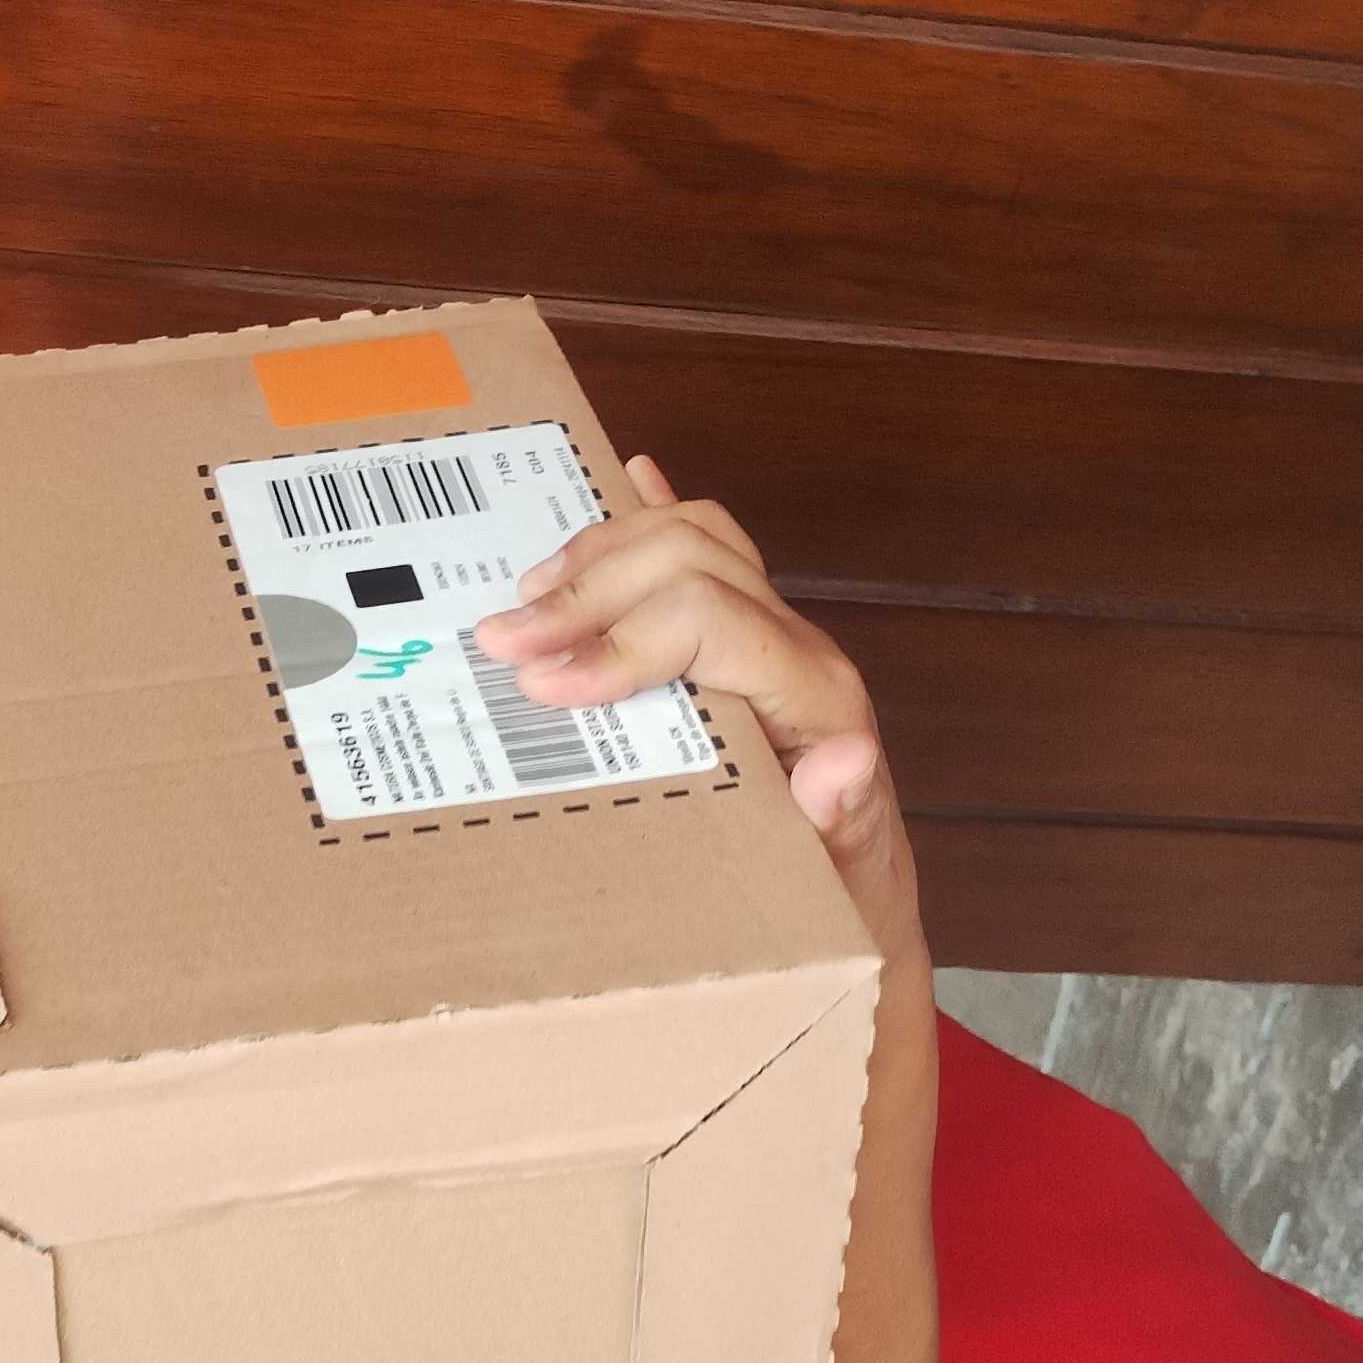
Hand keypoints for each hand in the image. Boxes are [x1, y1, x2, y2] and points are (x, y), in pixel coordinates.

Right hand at [473, 455, 922, 968]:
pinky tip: (628, 478)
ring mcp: (769, 627)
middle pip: (689, 556)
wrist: (860, 883)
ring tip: (527, 599)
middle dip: (587, 590)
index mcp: (812, 693)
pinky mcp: (746, 632)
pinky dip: (654, 512)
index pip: (708, 618)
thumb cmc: (840, 885)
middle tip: (502, 640)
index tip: (541, 684)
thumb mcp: (841, 872)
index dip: (618, 639)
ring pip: (689, 534)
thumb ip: (845, 819)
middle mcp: (794, 643)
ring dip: (601, 553)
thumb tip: (848, 761)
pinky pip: (705, 547)